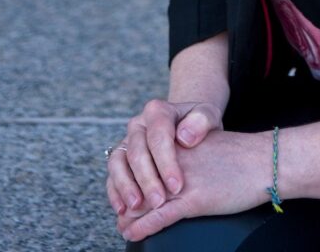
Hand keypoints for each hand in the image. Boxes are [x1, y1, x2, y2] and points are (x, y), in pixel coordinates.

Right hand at [106, 99, 224, 216]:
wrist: (188, 128)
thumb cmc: (199, 125)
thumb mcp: (208, 116)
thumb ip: (202, 120)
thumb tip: (185, 137)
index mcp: (157, 111)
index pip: (158, 135)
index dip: (166, 162)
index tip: (177, 186)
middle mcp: (137, 124)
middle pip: (136, 151)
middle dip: (147, 179)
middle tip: (159, 202)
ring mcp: (126, 142)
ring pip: (118, 162)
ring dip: (126, 186)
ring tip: (137, 207)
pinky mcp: (119, 159)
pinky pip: (112, 175)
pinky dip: (115, 192)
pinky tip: (123, 208)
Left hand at [116, 128, 271, 242]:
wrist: (263, 160)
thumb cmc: (238, 155)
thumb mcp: (205, 145)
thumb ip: (185, 152)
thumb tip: (168, 171)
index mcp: (177, 140)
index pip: (142, 156)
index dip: (129, 175)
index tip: (126, 189)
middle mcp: (176, 157)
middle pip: (139, 177)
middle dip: (127, 196)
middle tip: (121, 212)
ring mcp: (184, 179)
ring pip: (146, 199)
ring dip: (130, 215)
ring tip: (123, 225)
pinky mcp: (195, 199)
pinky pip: (161, 216)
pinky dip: (143, 227)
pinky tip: (133, 233)